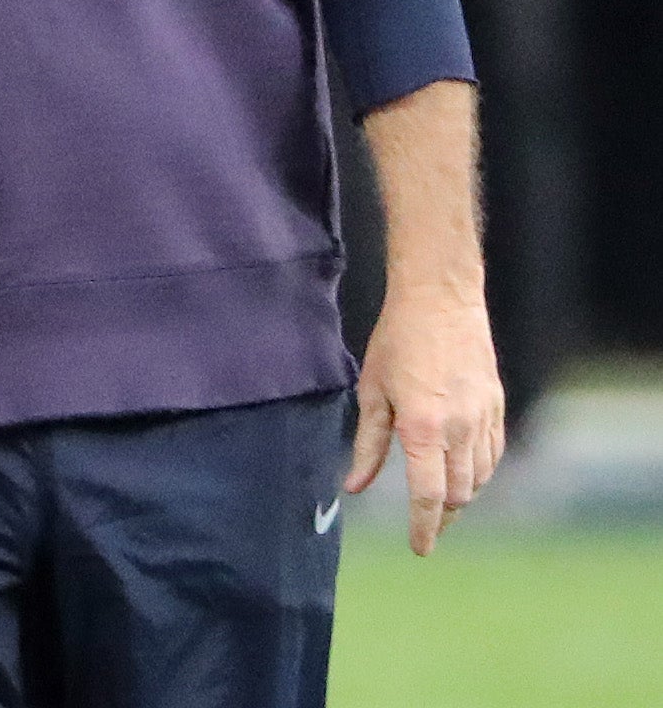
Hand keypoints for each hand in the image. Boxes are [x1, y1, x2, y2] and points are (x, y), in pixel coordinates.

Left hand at [346, 287, 504, 555]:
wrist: (441, 300)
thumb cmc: (397, 342)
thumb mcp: (372, 392)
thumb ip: (368, 445)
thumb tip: (354, 487)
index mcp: (423, 428)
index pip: (428, 495)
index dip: (424, 527)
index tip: (419, 548)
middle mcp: (459, 429)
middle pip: (459, 495)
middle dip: (442, 516)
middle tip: (424, 525)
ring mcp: (483, 418)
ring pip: (479, 479)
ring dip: (461, 497)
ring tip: (440, 503)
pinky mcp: (496, 407)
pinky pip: (492, 455)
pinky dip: (478, 472)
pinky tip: (461, 473)